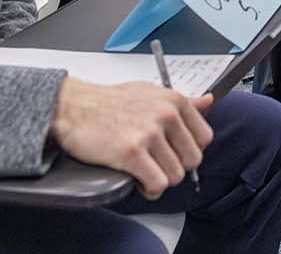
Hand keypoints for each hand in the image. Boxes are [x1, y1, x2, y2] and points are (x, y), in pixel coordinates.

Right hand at [50, 78, 212, 198]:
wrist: (72, 106)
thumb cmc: (109, 101)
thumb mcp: (150, 92)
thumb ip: (182, 101)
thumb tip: (208, 100)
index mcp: (174, 101)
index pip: (204, 137)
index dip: (188, 150)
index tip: (174, 153)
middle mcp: (166, 115)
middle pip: (192, 160)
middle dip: (175, 168)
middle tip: (156, 165)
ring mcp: (148, 134)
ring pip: (175, 175)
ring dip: (160, 180)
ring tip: (144, 172)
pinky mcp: (131, 153)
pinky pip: (157, 184)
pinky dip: (149, 189)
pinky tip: (138, 181)